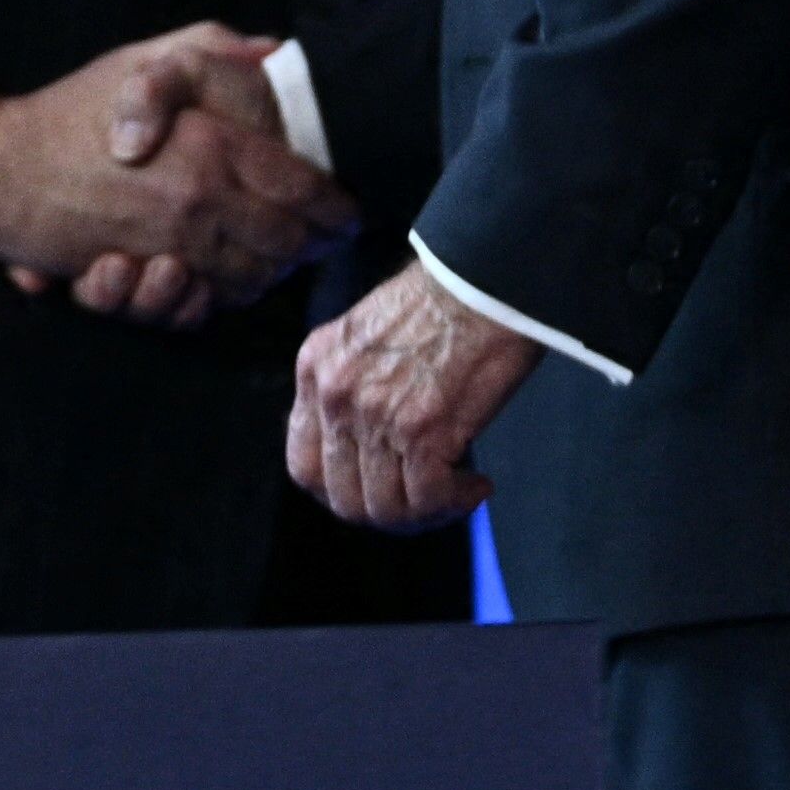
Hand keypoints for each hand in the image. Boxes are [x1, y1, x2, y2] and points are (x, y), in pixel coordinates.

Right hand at [0, 26, 348, 326]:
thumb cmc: (72, 109)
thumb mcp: (145, 57)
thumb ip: (212, 47)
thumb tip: (270, 51)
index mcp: (213, 145)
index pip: (304, 189)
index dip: (335, 206)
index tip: (347, 210)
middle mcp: (200, 202)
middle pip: (289, 243)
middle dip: (312, 245)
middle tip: (322, 238)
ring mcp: (171, 247)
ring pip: (252, 279)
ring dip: (270, 273)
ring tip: (278, 257)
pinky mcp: (144, 280)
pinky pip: (205, 304)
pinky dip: (223, 297)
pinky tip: (227, 277)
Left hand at [281, 259, 533, 528]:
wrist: (486, 277)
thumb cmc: (445, 298)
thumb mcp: (368, 334)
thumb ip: (354, 383)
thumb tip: (371, 442)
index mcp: (316, 367)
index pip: (303, 465)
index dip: (339, 492)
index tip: (374, 492)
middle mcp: (336, 395)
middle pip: (344, 496)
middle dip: (387, 511)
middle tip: (423, 501)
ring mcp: (375, 415)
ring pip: (386, 507)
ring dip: (425, 512)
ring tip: (456, 492)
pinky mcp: (422, 430)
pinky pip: (428, 498)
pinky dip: (456, 502)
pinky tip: (477, 485)